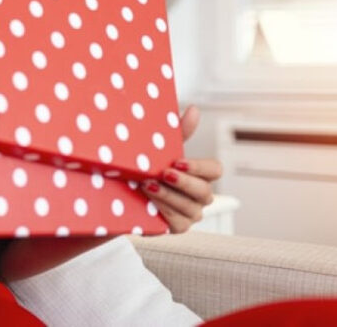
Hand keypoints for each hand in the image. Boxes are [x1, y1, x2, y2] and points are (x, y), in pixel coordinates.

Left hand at [142, 105, 222, 232]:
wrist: (122, 194)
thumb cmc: (148, 168)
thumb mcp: (161, 149)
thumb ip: (179, 132)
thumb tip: (194, 110)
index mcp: (199, 175)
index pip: (215, 170)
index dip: (199, 167)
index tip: (178, 161)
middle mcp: (199, 195)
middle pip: (204, 191)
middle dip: (183, 183)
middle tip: (163, 173)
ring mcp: (190, 213)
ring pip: (191, 208)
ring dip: (168, 196)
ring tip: (148, 185)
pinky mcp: (177, 227)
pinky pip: (177, 222)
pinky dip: (163, 210)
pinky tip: (148, 201)